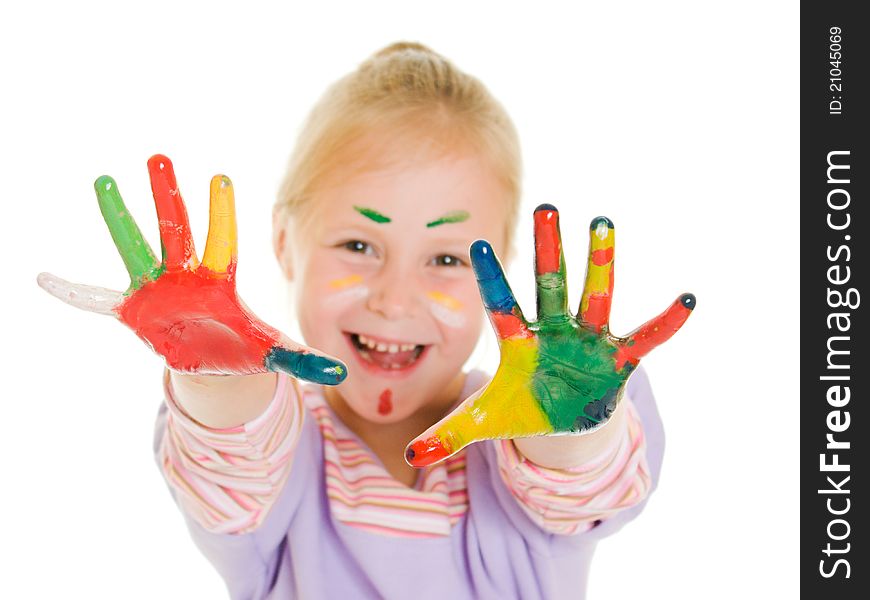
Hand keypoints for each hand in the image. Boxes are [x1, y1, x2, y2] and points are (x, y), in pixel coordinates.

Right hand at [37, 155, 345, 382]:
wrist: (212, 363)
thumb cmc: (242, 347)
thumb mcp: (271, 353)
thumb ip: (303, 359)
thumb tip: (340, 369)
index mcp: (219, 282)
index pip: (221, 243)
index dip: (220, 215)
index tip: (221, 179)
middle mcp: (185, 277)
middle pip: (176, 231)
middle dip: (169, 197)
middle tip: (159, 157)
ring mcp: (156, 290)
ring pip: (135, 248)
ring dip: (119, 218)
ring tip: (104, 182)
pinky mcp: (134, 311)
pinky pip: (99, 300)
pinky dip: (74, 292)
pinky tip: (45, 279)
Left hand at [405, 204, 694, 466]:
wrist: (564, 420)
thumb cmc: (524, 408)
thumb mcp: (486, 422)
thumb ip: (449, 433)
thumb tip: (410, 456)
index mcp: (519, 341)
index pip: (501, 304)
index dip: (490, 278)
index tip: (476, 244)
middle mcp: (553, 331)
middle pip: (549, 284)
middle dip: (547, 250)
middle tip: (545, 208)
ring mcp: (588, 340)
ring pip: (594, 294)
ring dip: (600, 262)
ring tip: (603, 222)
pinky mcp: (617, 357)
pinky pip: (645, 337)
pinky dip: (665, 323)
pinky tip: (686, 300)